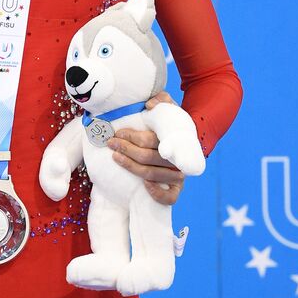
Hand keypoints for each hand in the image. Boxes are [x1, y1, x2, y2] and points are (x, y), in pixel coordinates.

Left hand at [106, 90, 185, 205]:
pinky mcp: (177, 189)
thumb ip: (162, 100)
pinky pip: (170, 197)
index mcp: (175, 139)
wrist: (187, 145)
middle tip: (111, 142)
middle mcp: (177, 158)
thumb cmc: (172, 127)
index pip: (149, 139)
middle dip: (125, 149)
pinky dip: (158, 193)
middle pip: (146, 157)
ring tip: (115, 157)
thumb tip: (150, 104)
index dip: (131, 136)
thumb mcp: (169, 111)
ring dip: (130, 166)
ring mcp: (178, 175)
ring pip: (151, 174)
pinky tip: (144, 185)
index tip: (117, 133)